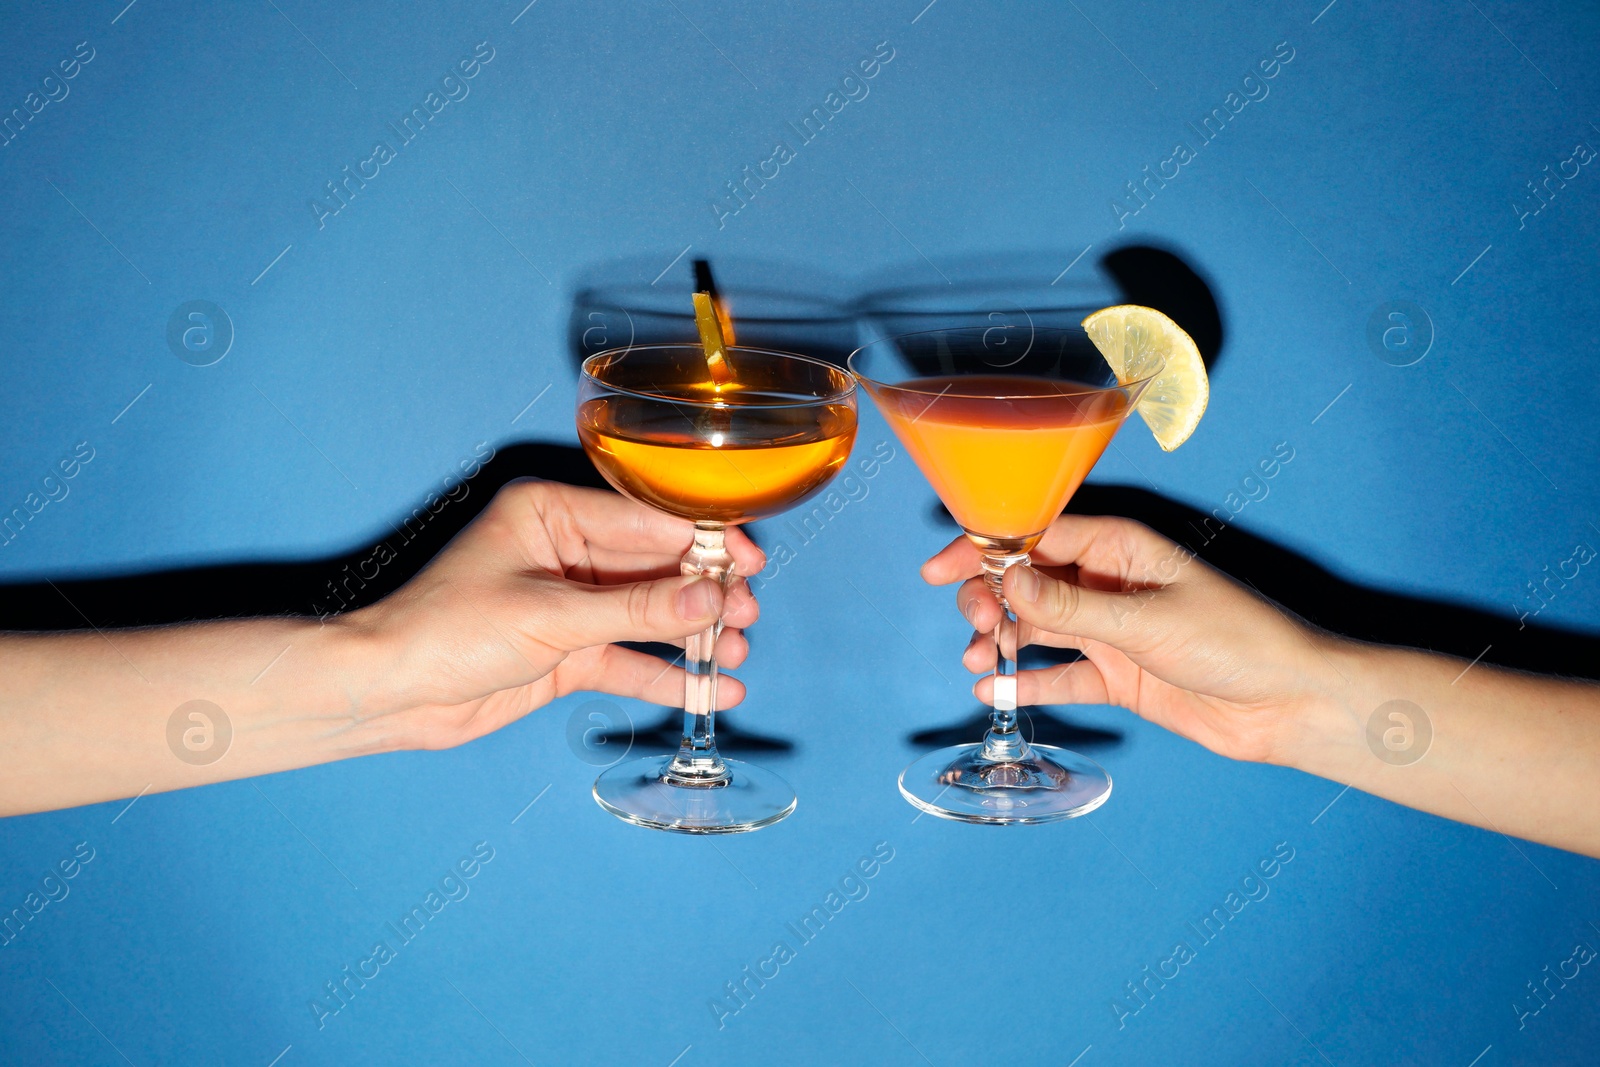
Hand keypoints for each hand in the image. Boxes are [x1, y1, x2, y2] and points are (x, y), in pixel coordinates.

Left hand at [345, 479, 762, 750]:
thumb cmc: (445, 631)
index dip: (702, 541)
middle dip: (704, 593)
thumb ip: (636, 611)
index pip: (644, 519)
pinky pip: (629, 658)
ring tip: (737, 652)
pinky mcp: (567, 651)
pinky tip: (712, 687)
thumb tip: (710, 600)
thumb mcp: (550, 616)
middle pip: (655, 567)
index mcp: (551, 513)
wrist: (390, 693)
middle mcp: (565, 551)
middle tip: (747, 613)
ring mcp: (569, 603)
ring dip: (693, 635)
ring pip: (649, 615)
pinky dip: (667, 674)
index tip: (748, 561)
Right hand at [921, 515, 1345, 763]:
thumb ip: (1071, 605)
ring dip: (1001, 640)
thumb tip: (1006, 581)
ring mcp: (1111, 631)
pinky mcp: (1118, 675)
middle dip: (990, 598)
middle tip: (975, 624)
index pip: (1037, 536)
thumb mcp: (1146, 621)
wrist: (1288, 705)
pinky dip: (1027, 682)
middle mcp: (1109, 584)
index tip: (940, 568)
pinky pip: (1060, 674)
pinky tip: (993, 690)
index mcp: (1121, 548)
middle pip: (1029, 582)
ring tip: (977, 659)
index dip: (985, 549)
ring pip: (1038, 627)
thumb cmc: (1237, 642)